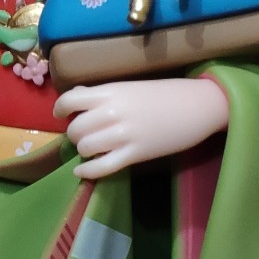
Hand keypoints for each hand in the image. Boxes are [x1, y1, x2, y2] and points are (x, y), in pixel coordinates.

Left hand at [54, 76, 228, 179]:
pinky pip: (102, 166)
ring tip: (92, 148)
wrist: (198, 105)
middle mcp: (113, 112)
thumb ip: (104, 94)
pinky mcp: (135, 154)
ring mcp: (124, 134)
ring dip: (84, 150)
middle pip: (75, 129)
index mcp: (111, 91)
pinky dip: (87, 170)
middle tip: (85, 135)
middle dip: (75, 134)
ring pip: (85, 147)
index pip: (70, 100)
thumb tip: (78, 97)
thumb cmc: (166, 94)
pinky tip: (81, 171)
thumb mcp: (131, 87)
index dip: (60, 109)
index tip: (61, 115)